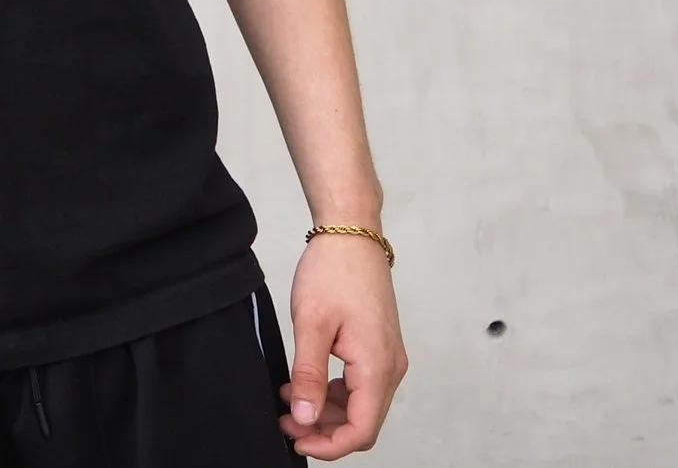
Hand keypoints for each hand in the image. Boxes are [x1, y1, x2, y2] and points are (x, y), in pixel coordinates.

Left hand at [279, 234, 405, 457]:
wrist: (352, 232)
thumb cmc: (334, 271)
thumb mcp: (312, 325)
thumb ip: (308, 375)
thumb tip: (304, 417)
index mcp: (377, 367)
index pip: (361, 430)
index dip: (329, 445)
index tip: (297, 440)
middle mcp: (390, 367)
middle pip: (363, 421)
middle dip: (324, 429)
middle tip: (286, 422)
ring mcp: (387, 356)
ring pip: (360, 404)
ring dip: (326, 411)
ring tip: (289, 402)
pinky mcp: (378, 346)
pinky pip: (359, 384)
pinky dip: (333, 391)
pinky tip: (304, 382)